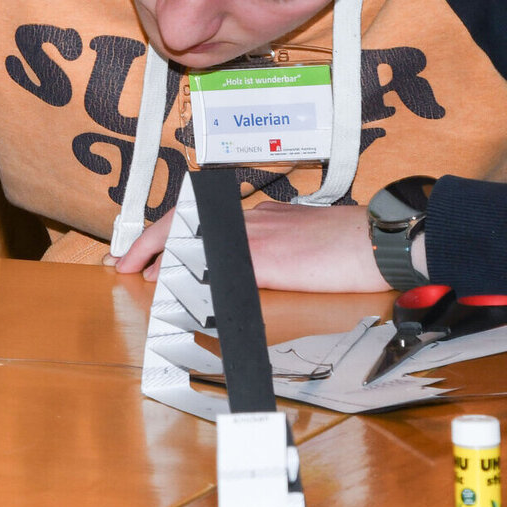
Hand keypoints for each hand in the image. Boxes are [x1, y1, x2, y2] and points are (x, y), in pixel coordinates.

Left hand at [111, 198, 389, 292]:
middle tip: (123, 263)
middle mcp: (252, 219)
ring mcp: (257, 236)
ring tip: (138, 274)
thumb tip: (255, 272)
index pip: (201, 219)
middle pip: (184, 224)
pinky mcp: (266, 258)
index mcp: (262, 216)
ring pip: (193, 242)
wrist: (384, 241)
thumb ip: (276, 251)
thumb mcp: (306, 242)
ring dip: (161, 261)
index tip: (141, 251)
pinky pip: (217, 267)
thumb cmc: (356, 246)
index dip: (165, 233)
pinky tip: (175, 289)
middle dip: (147, 243)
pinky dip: (191, 277)